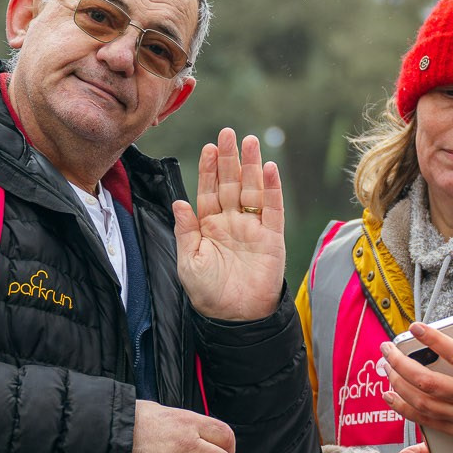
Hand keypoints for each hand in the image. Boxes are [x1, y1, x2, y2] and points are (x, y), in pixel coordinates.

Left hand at [173, 128, 284, 320]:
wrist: (236, 319)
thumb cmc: (209, 294)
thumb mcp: (189, 262)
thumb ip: (186, 231)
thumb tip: (179, 202)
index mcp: (208, 226)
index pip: (208, 190)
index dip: (208, 169)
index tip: (208, 148)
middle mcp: (231, 222)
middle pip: (231, 183)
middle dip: (229, 158)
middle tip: (228, 133)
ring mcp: (252, 228)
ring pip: (252, 190)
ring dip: (251, 166)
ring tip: (250, 141)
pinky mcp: (272, 238)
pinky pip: (273, 209)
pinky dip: (272, 189)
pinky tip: (270, 169)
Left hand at [384, 323, 452, 452]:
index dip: (432, 338)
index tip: (415, 327)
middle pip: (426, 378)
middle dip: (400, 362)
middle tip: (387, 349)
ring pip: (419, 400)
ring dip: (397, 383)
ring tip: (386, 369)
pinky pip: (423, 420)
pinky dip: (404, 407)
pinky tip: (392, 397)